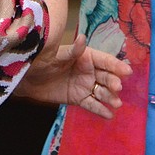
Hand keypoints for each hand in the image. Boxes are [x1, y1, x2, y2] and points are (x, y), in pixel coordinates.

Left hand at [14, 34, 131, 118]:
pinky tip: (109, 115)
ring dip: (110, 97)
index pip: (105, 61)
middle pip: (106, 77)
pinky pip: (92, 105)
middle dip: (113, 82)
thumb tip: (82, 38)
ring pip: (102, 92)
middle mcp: (89, 71)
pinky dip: (101, 110)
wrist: (27, 79)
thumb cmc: (42, 61)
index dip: (116, 65)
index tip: (127, 71)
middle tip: (117, 88)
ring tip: (116, 104)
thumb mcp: (56, 55)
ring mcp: (85, 85)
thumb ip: (72, 51)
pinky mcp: (79, 98)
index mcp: (86, 57)